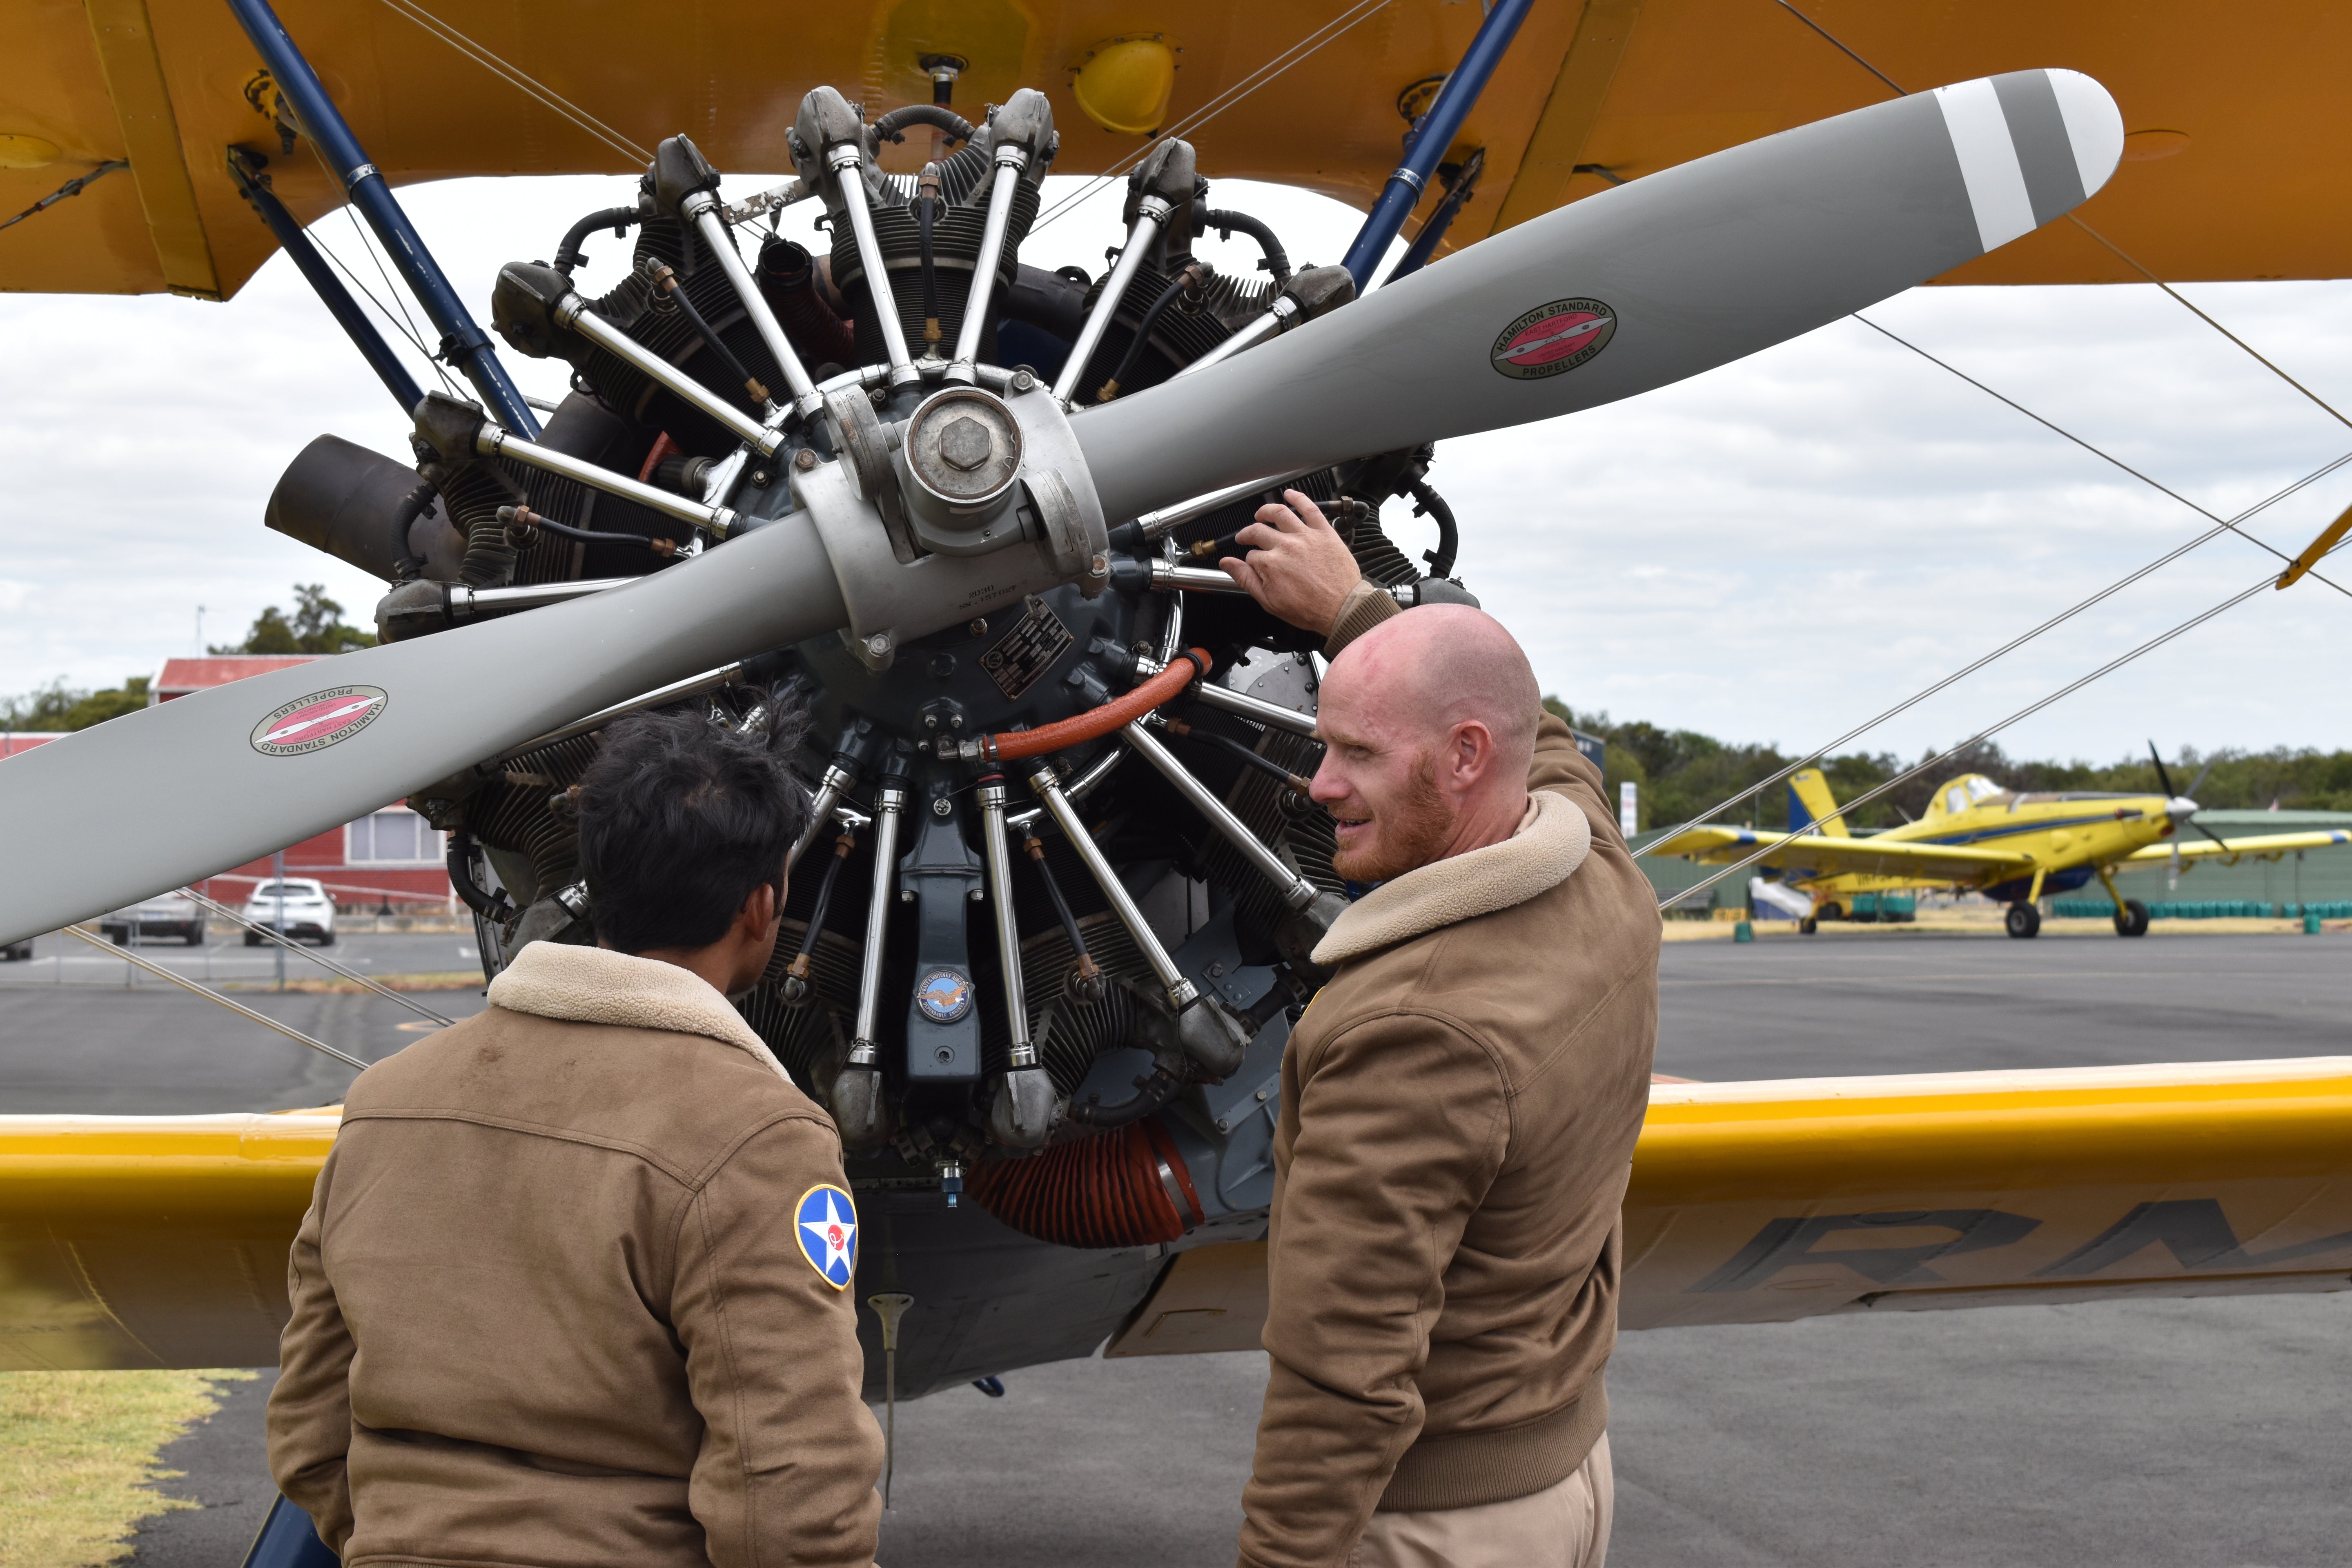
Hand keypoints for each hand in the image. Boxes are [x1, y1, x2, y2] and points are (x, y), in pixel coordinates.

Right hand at [1218, 490, 1363, 634]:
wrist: (1342, 609)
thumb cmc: (1310, 609)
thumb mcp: (1270, 602)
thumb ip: (1246, 579)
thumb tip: (1227, 563)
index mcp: (1270, 564)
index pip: (1251, 555)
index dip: (1250, 561)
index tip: (1253, 564)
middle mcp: (1286, 546)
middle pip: (1259, 531)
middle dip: (1248, 533)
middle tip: (1246, 536)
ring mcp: (1305, 536)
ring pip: (1280, 513)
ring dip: (1266, 510)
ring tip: (1262, 513)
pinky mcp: (1324, 532)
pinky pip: (1310, 508)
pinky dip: (1298, 497)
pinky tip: (1290, 494)